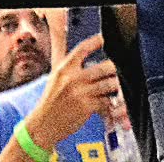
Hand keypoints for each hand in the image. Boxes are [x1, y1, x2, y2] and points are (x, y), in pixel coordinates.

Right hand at [25, 34, 121, 148]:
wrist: (44, 124)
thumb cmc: (51, 99)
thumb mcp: (55, 75)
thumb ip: (65, 59)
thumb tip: (70, 39)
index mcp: (64, 68)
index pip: (83, 48)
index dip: (96, 41)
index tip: (104, 38)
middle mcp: (73, 78)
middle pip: (102, 67)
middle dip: (113, 67)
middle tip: (119, 67)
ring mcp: (80, 93)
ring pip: (107, 84)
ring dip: (116, 85)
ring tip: (119, 84)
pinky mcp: (86, 107)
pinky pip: (105, 101)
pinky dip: (110, 102)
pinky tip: (112, 102)